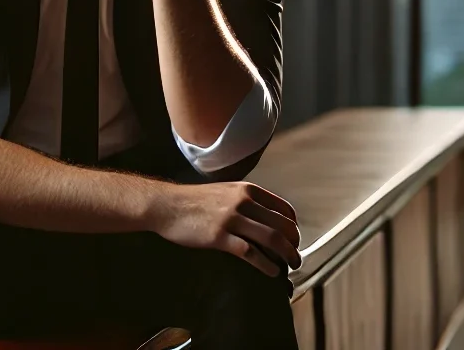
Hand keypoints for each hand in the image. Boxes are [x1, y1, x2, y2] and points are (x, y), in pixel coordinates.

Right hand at [149, 181, 302, 276]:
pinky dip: (266, 264)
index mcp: (248, 190)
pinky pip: (250, 252)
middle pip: (282, 225)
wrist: (167, 205)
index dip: (294, 226)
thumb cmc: (195, 201)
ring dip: (286, 255)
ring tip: (291, 266)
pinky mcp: (219, 236)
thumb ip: (246, 200)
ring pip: (272, 238)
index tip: (294, 239)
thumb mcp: (226, 191)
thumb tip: (264, 217)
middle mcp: (244, 202)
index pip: (284, 209)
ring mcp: (232, 219)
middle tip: (296, 257)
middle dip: (294, 244)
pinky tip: (272, 272)